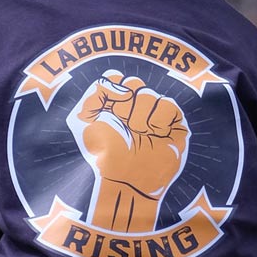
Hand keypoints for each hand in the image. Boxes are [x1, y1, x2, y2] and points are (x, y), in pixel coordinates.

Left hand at [70, 72, 189, 230]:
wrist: (124, 180)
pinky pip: (169, 105)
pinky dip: (159, 120)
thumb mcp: (83, 121)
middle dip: (126, 107)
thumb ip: (95, 92)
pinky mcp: (173, 124)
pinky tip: (154, 135)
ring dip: (142, 116)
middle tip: (125, 128)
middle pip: (135, 83)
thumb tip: (119, 82)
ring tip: (139, 135)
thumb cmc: (102, 155)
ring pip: (152, 94)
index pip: (118, 77)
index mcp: (114, 103)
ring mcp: (154, 114)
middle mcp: (135, 106)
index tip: (110, 110)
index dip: (114, 91)